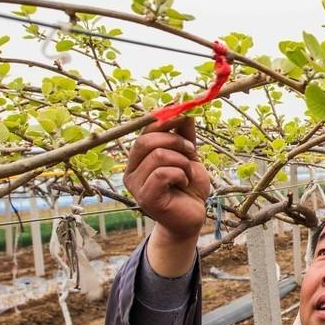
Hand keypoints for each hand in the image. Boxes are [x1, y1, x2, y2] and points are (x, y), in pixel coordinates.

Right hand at [124, 117, 210, 241]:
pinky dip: (180, 174)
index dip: (166, 120)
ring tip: (188, 173)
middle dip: (176, 141)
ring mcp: (135, 185)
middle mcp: (131, 170)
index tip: (185, 113)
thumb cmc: (189, 187)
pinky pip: (162, 174)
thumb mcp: (189, 156)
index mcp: (139, 158)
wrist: (193, 216)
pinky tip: (184, 183)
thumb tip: (183, 108)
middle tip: (192, 152)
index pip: (146, 131)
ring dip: (182, 162)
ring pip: (157, 156)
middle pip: (147, 141)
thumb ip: (184, 135)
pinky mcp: (145, 198)